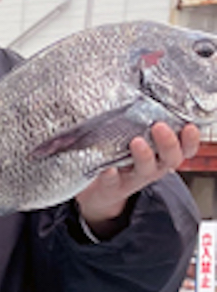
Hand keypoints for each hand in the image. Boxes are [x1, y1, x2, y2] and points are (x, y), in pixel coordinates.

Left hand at [75, 122, 197, 236]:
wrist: (102, 192)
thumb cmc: (123, 161)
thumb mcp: (140, 145)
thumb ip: (144, 127)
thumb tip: (145, 99)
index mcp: (162, 156)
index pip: (185, 149)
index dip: (190, 140)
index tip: (189, 127)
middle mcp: (153, 168)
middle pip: (169, 158)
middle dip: (168, 143)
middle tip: (159, 127)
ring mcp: (133, 178)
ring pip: (145, 169)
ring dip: (144, 156)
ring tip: (137, 141)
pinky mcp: (112, 186)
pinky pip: (112, 181)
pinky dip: (110, 175)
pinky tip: (109, 169)